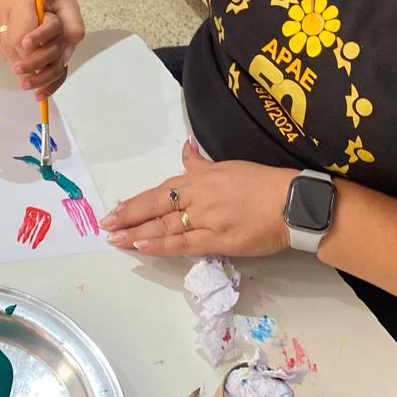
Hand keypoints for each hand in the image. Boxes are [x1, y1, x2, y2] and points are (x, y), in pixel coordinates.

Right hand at [0, 0, 84, 99]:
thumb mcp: (69, 2)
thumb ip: (72, 29)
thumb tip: (64, 61)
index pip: (21, 36)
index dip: (34, 55)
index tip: (46, 66)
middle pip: (12, 48)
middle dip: (33, 64)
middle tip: (44, 76)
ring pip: (4, 51)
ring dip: (24, 62)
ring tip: (41, 63)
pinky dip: (16, 56)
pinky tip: (28, 60)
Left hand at [100, 141, 294, 256]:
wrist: (292, 202)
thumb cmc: (262, 182)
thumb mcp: (227, 166)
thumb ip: (201, 164)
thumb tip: (187, 150)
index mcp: (198, 179)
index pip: (159, 191)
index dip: (135, 203)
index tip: (115, 210)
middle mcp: (197, 197)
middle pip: (155, 208)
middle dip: (128, 218)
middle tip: (105, 227)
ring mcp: (206, 219)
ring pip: (165, 227)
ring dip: (137, 234)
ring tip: (116, 240)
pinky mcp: (218, 240)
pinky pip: (184, 244)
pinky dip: (161, 245)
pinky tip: (142, 246)